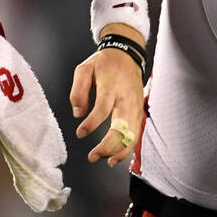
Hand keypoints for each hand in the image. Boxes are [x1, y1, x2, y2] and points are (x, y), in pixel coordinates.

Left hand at [70, 46, 144, 165]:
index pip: (103, 108)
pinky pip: (136, 134)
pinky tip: (116, 157)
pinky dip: (127, 147)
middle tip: (93, 156)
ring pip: (132, 134)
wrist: (127, 55)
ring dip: (119, 151)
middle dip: (108, 145)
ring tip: (105, 161)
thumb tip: (78, 113)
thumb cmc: (103, 64)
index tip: (80, 133)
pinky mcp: (139, 112)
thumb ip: (77, 90)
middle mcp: (126, 98)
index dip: (92, 124)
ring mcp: (135, 106)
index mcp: (111, 86)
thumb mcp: (84, 69)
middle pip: (121, 127)